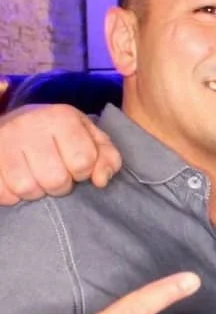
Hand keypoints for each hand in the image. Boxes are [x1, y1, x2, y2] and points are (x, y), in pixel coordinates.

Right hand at [0, 105, 120, 204]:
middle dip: (61, 186)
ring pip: (26, 187)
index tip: (77, 167)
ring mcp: (4, 140)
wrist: (19, 121)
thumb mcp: (91, 139)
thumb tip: (101, 181)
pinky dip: (12, 195)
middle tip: (56, 176)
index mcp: (61, 118)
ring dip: (36, 192)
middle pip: (54, 179)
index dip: (83, 173)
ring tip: (37, 179)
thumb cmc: (62, 135)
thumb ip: (107, 158)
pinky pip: (3, 192)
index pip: (82, 162)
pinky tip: (17, 182)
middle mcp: (30, 125)